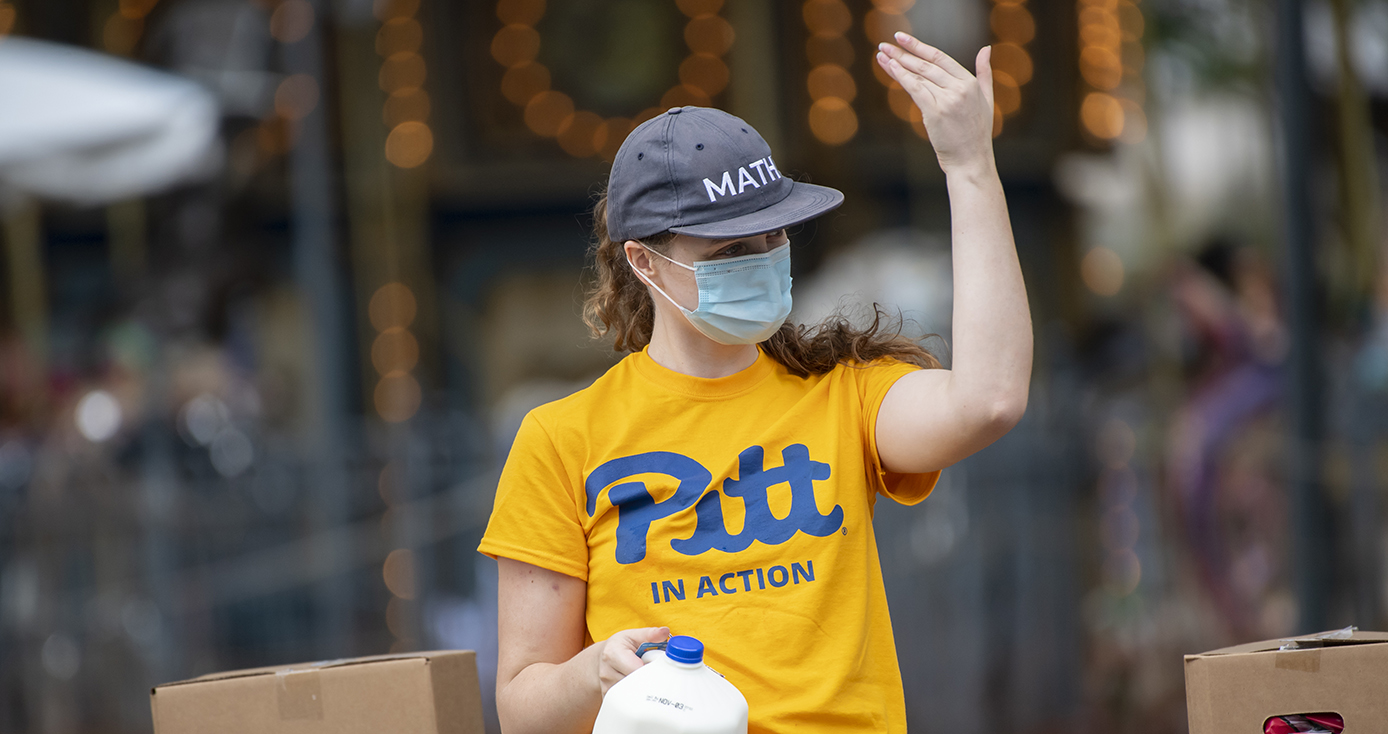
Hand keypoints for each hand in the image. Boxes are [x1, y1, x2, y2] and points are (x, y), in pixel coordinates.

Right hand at [596, 626, 669, 694]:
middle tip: (655, 673)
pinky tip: (639, 687)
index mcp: (612, 654)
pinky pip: (629, 702)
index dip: (651, 669)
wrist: (603, 659)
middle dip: (649, 679)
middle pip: (636, 684)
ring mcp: (607, 688)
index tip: (658, 666)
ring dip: (644, 688)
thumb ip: (650, 634)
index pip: (636, 669)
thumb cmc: (620, 646)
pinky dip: (638, 696)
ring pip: (634, 694)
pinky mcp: (608, 699)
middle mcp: (606, 672)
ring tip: (646, 677)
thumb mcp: (633, 636)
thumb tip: (664, 631)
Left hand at [876, 32, 994, 173]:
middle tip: (884, 44)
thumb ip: (985, 73)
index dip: (919, 47)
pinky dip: (901, 77)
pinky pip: (915, 89)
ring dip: (897, 63)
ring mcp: (948, 100)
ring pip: (918, 76)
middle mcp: (960, 88)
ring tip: (881, 54)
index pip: (940, 58)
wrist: (971, 161)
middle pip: (926, 65)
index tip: (902, 39)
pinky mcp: (936, 112)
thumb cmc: (976, 134)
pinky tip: (889, 67)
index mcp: (970, 83)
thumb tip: (986, 49)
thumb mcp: (987, 99)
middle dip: (903, 53)